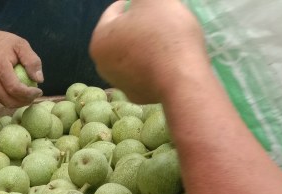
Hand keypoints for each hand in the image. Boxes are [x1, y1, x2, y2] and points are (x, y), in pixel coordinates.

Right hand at [0, 27, 43, 106]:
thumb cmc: (1, 42)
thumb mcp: (20, 44)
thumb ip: (32, 60)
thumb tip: (39, 79)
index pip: (15, 88)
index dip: (28, 94)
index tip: (39, 91)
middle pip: (10, 100)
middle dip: (25, 101)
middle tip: (34, 95)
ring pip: (5, 103)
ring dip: (19, 102)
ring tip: (27, 93)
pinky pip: (0, 100)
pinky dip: (10, 98)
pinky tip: (15, 91)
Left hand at [89, 0, 207, 104]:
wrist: (182, 78)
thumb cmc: (164, 33)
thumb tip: (138, 2)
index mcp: (99, 40)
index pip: (114, 12)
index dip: (134, 3)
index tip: (151, 4)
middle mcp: (102, 66)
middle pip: (121, 36)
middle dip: (138, 26)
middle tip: (159, 21)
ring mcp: (120, 84)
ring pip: (132, 56)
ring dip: (144, 46)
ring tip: (165, 40)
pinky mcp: (137, 96)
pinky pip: (145, 73)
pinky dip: (154, 65)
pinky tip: (168, 60)